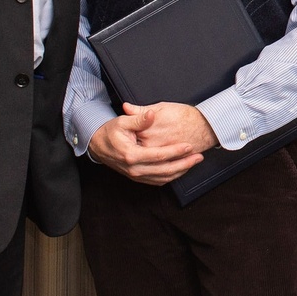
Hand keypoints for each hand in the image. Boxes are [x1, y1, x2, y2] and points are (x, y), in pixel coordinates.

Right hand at [86, 102, 215, 185]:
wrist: (97, 145)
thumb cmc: (110, 132)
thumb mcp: (122, 121)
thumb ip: (139, 119)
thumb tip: (151, 114)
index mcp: (130, 155)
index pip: (158, 155)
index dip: (175, 151)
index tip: (189, 146)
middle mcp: (134, 169)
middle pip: (164, 170)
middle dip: (184, 164)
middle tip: (199, 156)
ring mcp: (135, 175)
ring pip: (162, 178)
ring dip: (180, 171)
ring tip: (194, 162)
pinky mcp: (137, 177)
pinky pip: (157, 181)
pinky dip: (171, 176)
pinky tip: (182, 169)